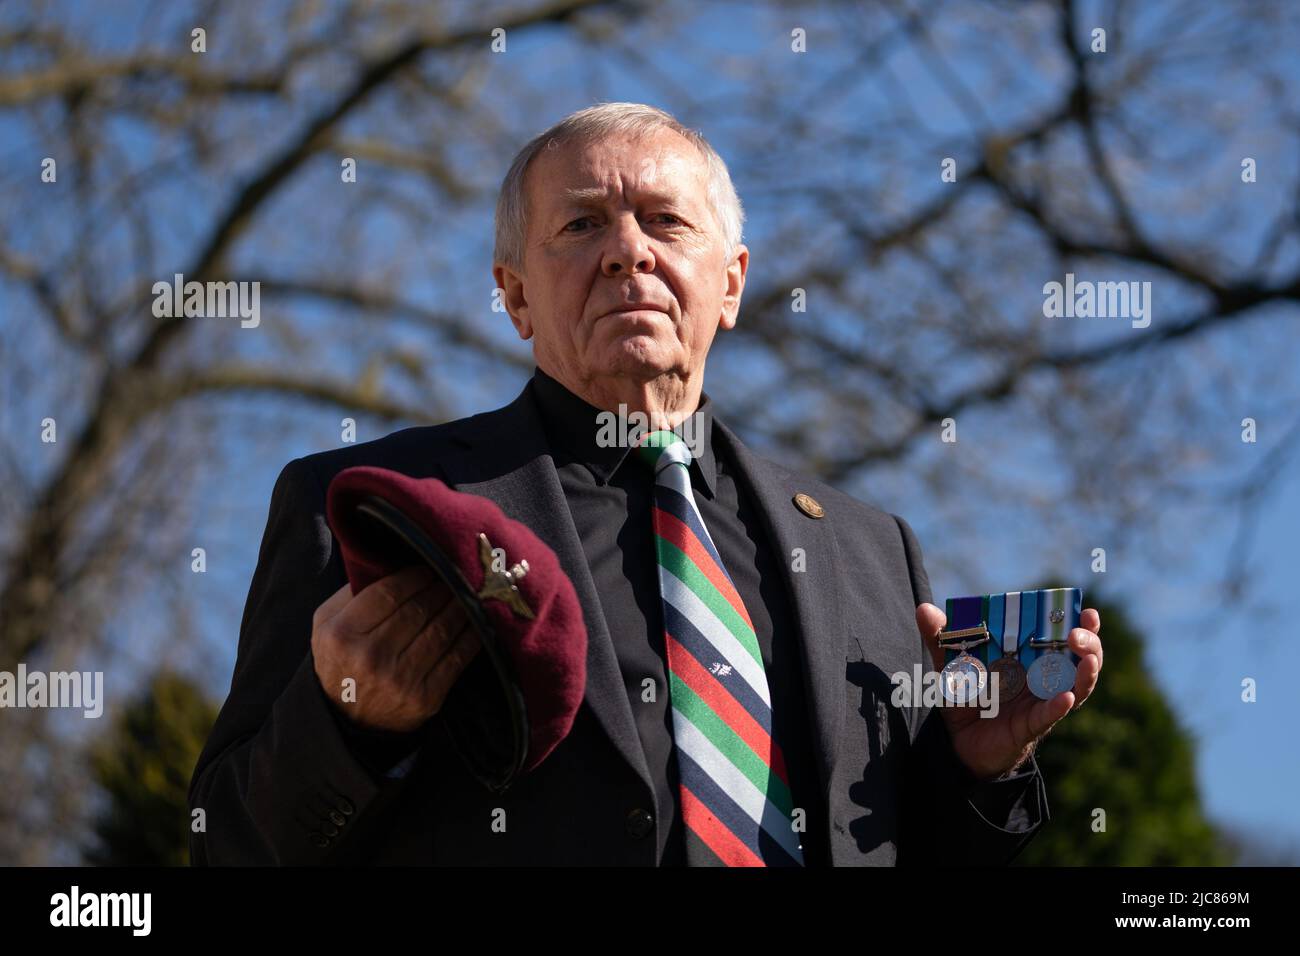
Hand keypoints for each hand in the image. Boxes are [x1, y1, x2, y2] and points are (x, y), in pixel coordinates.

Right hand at [312, 565, 480, 733]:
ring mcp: (401, 679)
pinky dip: (471, 635)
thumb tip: (388, 563)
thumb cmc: (339, 661)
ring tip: (464, 593)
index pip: (388, 593)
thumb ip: (350, 592)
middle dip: (439, 588)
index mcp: (343, 635)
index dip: (414, 577)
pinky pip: (457, 657)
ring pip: (441, 630)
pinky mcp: (426, 697)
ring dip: (459, 606)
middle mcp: (371, 656)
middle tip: (450, 576)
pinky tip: (476, 621)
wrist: (347, 720)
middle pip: (418, 610)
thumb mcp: (325, 625)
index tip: (426, 569)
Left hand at [915, 602, 1102, 780]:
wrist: (956, 741)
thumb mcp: (950, 665)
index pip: (1063, 636)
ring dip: (1086, 674)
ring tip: (1088, 661)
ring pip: (1077, 688)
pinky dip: (1057, 707)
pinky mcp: (1030, 726)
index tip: (1085, 609)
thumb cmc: (963, 696)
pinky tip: (1066, 698)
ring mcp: (1040, 702)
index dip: (1079, 623)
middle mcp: (1042, 678)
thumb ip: (940, 638)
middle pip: (1080, 659)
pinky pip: (1048, 717)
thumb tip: (924, 608)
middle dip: (1089, 644)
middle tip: (1078, 632)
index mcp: (1030, 658)